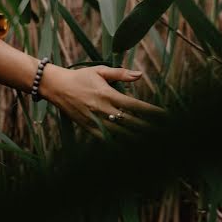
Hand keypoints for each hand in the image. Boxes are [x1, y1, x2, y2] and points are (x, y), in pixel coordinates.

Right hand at [37, 64, 165, 137]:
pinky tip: (128, 149)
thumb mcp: (99, 71)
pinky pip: (105, 139)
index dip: (152, 112)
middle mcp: (102, 108)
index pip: (135, 105)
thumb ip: (120, 74)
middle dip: (149, 128)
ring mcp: (95, 119)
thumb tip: (139, 75)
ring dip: (137, 138)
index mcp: (108, 94)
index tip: (167, 117)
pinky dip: (117, 145)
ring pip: (120, 133)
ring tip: (152, 144)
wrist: (55, 86)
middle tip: (166, 133)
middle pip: (131, 122)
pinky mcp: (87, 127)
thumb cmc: (79, 77)